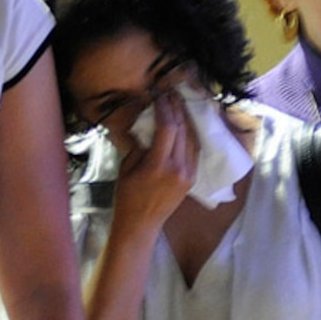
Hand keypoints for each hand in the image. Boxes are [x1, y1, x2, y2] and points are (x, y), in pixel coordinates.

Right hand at [110, 92, 196, 234]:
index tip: (159, 95)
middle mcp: (178, 168)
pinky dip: (189, 136)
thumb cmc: (127, 197)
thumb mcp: (126, 168)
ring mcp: (188, 174)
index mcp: (158, 165)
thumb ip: (139, 146)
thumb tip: (147, 127)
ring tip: (178, 105)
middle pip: (182, 130)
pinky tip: (184, 126)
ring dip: (186, 121)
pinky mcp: (192, 179)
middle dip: (177, 110)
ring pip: (192, 139)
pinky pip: (194, 151)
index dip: (164, 108)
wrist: (141, 225)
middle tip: (171, 94)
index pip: (167, 127)